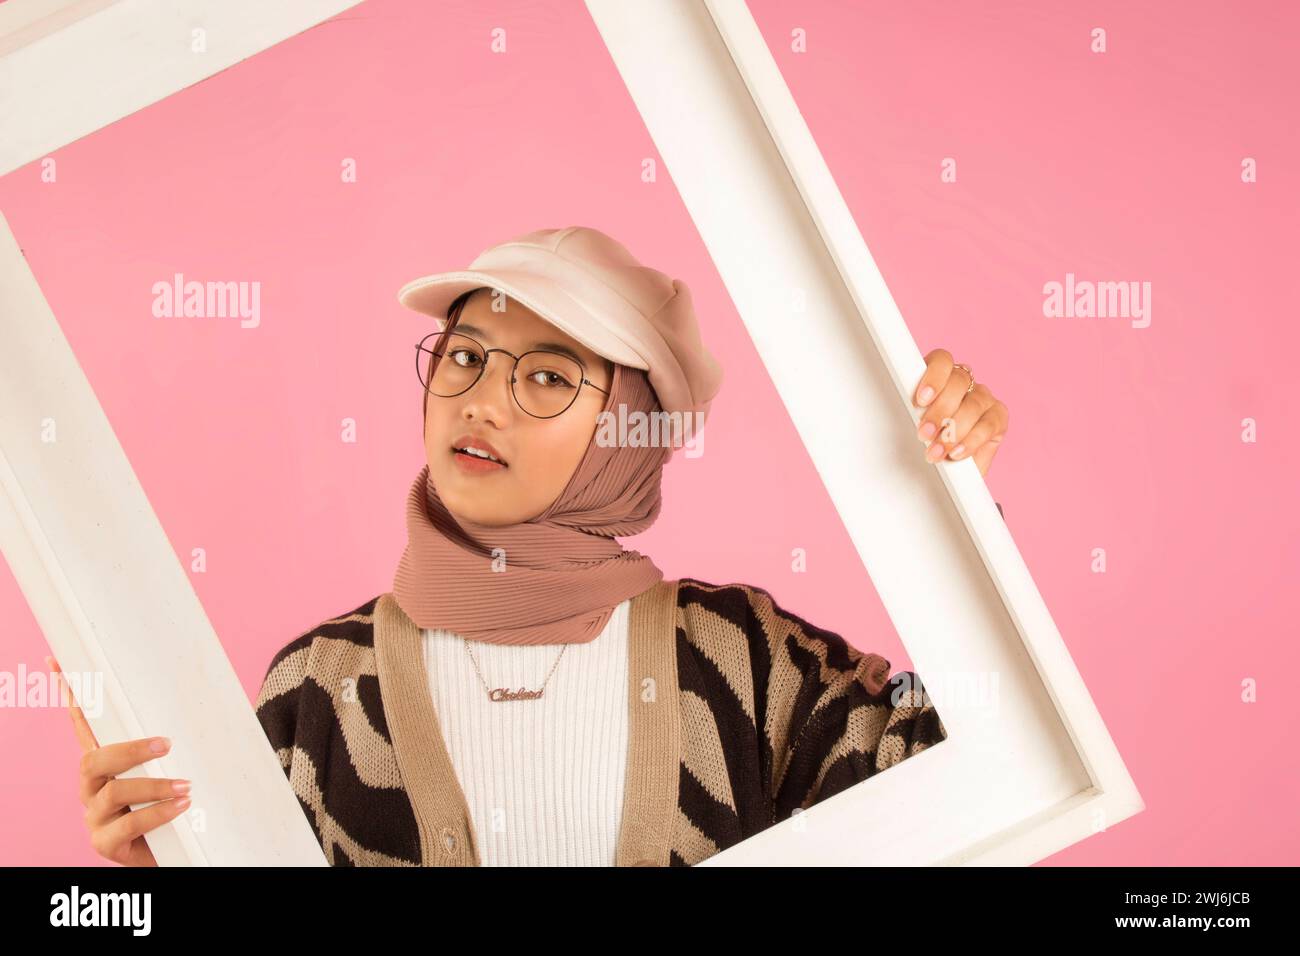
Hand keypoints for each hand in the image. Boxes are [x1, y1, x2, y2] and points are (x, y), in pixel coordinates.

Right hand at [49, 655, 190, 866]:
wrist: (179, 849)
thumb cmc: (177, 801)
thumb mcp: (175, 765)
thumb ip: (177, 740)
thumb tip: (206, 699)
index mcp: (105, 763)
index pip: (84, 725)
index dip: (72, 697)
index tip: (58, 663)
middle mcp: (93, 787)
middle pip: (93, 760)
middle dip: (128, 750)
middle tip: (166, 744)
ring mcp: (95, 816)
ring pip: (111, 793)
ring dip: (152, 785)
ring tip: (186, 786)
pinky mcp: (105, 843)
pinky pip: (125, 826)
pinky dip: (156, 813)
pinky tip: (181, 807)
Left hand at [912, 348, 1007, 477]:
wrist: (946, 470)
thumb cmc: (926, 441)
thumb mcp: (914, 424)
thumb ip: (913, 412)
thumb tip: (900, 412)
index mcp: (940, 376)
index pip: (942, 360)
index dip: (933, 377)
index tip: (920, 401)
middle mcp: (964, 383)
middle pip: (959, 381)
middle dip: (940, 410)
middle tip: (924, 433)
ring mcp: (984, 398)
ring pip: (974, 404)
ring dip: (953, 430)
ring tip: (936, 451)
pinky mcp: (998, 418)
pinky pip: (988, 425)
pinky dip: (970, 441)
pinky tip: (956, 453)